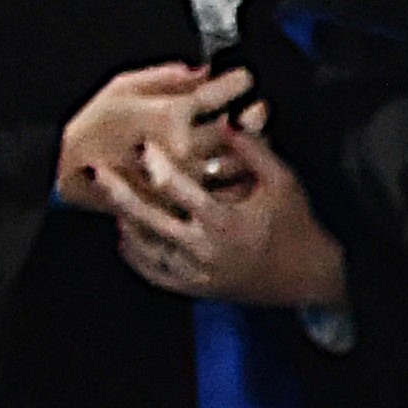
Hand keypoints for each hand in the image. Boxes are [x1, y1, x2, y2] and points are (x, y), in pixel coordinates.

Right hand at [58, 62, 236, 215]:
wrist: (72, 172)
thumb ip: (164, 77)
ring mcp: (188, 178)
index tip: (242, 79)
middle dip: (252, 116)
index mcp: (170, 116)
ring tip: (248, 137)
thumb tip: (200, 72)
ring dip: (250, 147)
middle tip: (256, 109)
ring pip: (239, 161)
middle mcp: (185, 148)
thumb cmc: (94, 128)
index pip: (217, 94)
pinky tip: (236, 166)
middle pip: (237, 129)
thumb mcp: (121, 88)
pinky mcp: (187, 199)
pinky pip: (224, 188)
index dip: (236, 82)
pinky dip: (236, 175)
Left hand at [107, 107, 347, 310]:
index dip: (156, 164)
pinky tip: (126, 234)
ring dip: (124, 221)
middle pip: (148, 220)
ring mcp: (198, 273)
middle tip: (97, 172)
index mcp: (226, 223)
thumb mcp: (283, 183)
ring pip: (145, 247)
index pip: (179, 190)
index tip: (143, 146)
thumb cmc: (296, 226)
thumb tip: (225, 119)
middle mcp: (207, 251)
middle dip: (119, 193)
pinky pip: (152, 273)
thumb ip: (252, 149)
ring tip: (110, 198)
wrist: (310, 277)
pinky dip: (134, 253)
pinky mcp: (196, 288)